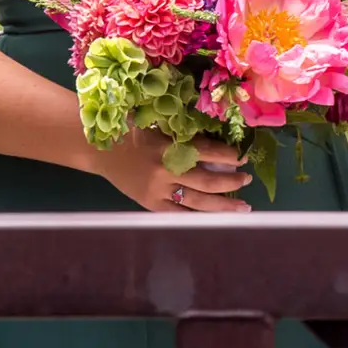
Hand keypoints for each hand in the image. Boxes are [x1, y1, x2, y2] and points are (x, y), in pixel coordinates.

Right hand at [97, 132, 254, 212]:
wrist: (100, 151)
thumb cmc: (133, 133)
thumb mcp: (160, 128)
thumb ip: (185, 138)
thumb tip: (219, 148)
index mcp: (169, 147)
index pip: (207, 152)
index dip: (229, 156)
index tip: (244, 157)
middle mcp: (166, 171)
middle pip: (207, 181)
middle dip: (232, 181)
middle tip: (247, 179)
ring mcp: (158, 191)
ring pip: (198, 202)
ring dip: (224, 204)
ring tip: (242, 206)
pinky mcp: (151, 204)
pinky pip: (179, 214)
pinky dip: (198, 217)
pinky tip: (216, 219)